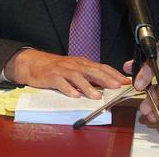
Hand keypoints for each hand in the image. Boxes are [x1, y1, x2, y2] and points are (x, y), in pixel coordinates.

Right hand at [5, 49, 129, 98]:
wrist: (33, 63)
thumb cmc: (55, 68)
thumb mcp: (74, 69)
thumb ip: (88, 76)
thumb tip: (106, 85)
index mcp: (81, 63)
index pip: (101, 67)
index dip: (114, 74)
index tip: (125, 81)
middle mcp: (74, 65)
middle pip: (92, 71)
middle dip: (106, 79)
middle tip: (117, 87)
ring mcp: (62, 71)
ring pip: (77, 77)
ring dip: (88, 87)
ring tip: (97, 95)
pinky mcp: (51, 77)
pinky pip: (61, 83)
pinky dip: (68, 89)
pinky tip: (74, 95)